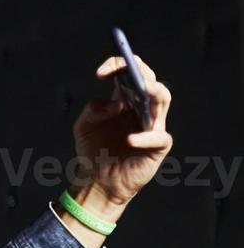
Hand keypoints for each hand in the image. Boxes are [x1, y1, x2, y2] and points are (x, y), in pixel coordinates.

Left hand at [70, 53, 173, 215]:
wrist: (97, 181)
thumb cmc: (94, 151)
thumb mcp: (83, 127)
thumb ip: (93, 110)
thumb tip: (115, 102)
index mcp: (125, 99)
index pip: (129, 72)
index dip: (118, 65)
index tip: (101, 73)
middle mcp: (141, 108)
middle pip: (149, 80)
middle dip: (139, 72)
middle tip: (125, 71)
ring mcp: (152, 125)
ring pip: (163, 99)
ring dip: (153, 91)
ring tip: (141, 88)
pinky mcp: (158, 146)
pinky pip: (159, 137)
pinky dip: (146, 136)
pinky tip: (129, 139)